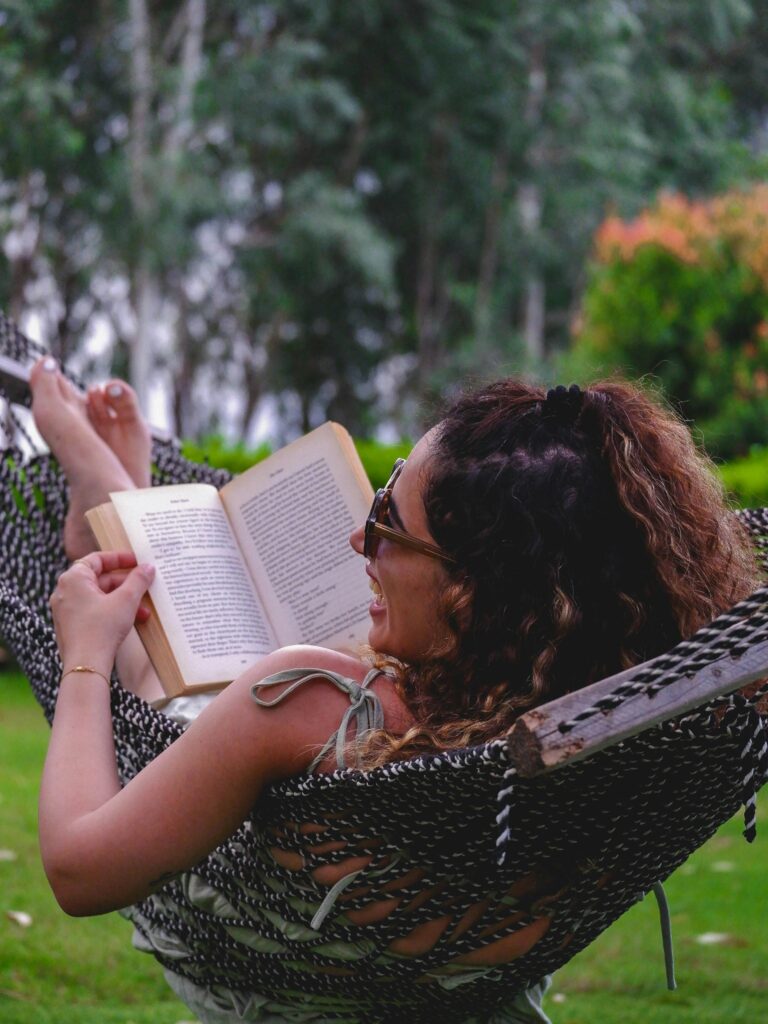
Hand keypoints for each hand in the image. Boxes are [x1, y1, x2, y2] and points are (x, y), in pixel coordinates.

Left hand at [50, 552, 154, 672]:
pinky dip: (112, 612)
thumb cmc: (101, 629)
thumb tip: (148, 567)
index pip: (97, 559)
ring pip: (99, 597)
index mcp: (73, 579)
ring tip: (144, 610)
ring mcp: (66, 610)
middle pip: (100, 579)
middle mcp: (65, 591)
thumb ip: (138, 580)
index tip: (137, 562)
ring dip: (123, 601)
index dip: (119, 558)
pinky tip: (132, 621)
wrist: (86, 665)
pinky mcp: (71, 626)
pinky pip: (94, 611)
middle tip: (145, 585)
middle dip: (126, 584)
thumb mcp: (126, 600)